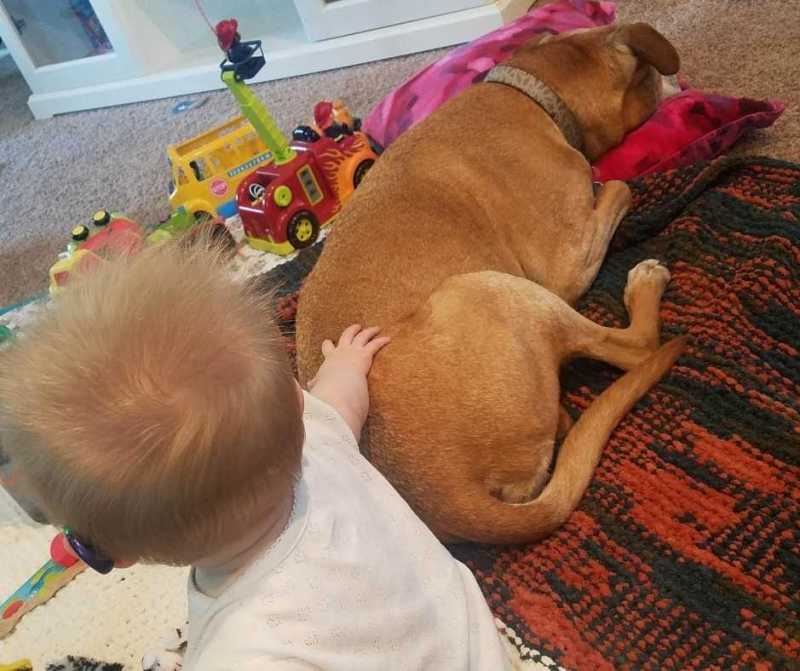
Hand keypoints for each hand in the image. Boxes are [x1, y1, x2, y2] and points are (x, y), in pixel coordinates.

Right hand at [309, 325, 389, 439]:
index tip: (328, 341)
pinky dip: (381, 341)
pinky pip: (374, 345)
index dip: (328, 346)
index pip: (327, 350)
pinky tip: (388, 338)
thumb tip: (306, 388)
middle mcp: (340, 353)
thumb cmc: (327, 391)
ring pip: (361, 336)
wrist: (335, 389)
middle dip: (351, 331)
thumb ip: (314, 387)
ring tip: (375, 328)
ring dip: (369, 331)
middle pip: (345, 336)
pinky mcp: (364, 355)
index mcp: (329, 361)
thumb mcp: (317, 388)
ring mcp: (352, 352)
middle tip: (356, 327)